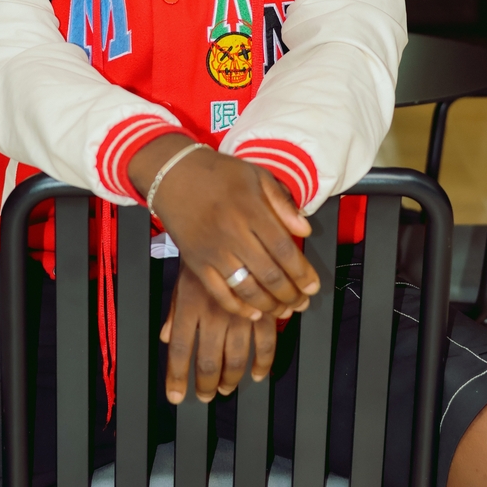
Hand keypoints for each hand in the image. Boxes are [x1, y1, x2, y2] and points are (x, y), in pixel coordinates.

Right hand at [129, 135, 319, 320]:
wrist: (173, 174)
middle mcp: (232, 232)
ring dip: (269, 305)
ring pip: (247, 288)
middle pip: (269, 274)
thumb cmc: (218, 173)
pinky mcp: (196, 262)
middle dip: (291, 295)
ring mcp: (213, 250)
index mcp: (251, 209)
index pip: (284, 249)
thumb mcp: (256, 175)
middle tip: (302, 302)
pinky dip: (238, 307)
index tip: (313, 285)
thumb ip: (282, 203)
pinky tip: (253, 312)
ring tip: (284, 311)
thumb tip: (305, 229)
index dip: (302, 273)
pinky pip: (219, 292)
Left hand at [161, 262, 276, 403]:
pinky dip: (263, 362)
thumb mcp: (183, 277)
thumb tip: (164, 336)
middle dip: (206, 383)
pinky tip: (257, 373)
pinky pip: (265, 343)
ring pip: (236, 358)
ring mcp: (239, 311)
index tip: (177, 396)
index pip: (178, 349)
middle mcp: (213, 312)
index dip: (177, 377)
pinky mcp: (263, 307)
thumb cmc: (204, 249)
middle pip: (208, 360)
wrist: (232, 222)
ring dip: (231, 378)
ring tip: (226, 388)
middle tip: (207, 395)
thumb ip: (174, 310)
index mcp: (189, 304)